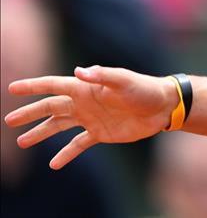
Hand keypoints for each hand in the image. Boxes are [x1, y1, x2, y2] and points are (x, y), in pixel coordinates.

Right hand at [4, 65, 177, 168]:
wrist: (162, 107)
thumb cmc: (144, 90)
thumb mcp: (124, 81)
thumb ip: (102, 76)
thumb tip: (79, 71)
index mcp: (86, 88)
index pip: (53, 85)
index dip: (33, 87)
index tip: (12, 89)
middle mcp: (84, 103)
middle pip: (50, 107)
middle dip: (30, 113)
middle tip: (10, 120)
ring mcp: (91, 118)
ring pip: (59, 126)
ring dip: (41, 133)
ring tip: (23, 141)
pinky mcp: (100, 133)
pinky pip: (78, 144)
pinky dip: (66, 154)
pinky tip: (54, 164)